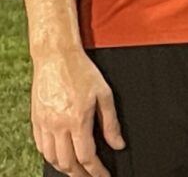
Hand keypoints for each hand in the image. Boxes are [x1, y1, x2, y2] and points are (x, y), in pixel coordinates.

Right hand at [31, 49, 123, 176]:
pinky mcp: (35, 120)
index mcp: (78, 120)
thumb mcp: (105, 94)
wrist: (55, 57)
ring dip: (65, 168)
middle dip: (81, 175)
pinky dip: (50, 157)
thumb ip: (111, 123)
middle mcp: (58, 126)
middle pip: (68, 163)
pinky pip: (41, 147)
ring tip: (78, 171)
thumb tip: (118, 145)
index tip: (105, 176)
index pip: (87, 157)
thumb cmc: (83, 71)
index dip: (96, 171)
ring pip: (51, 158)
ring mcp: (44, 124)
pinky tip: (60, 157)